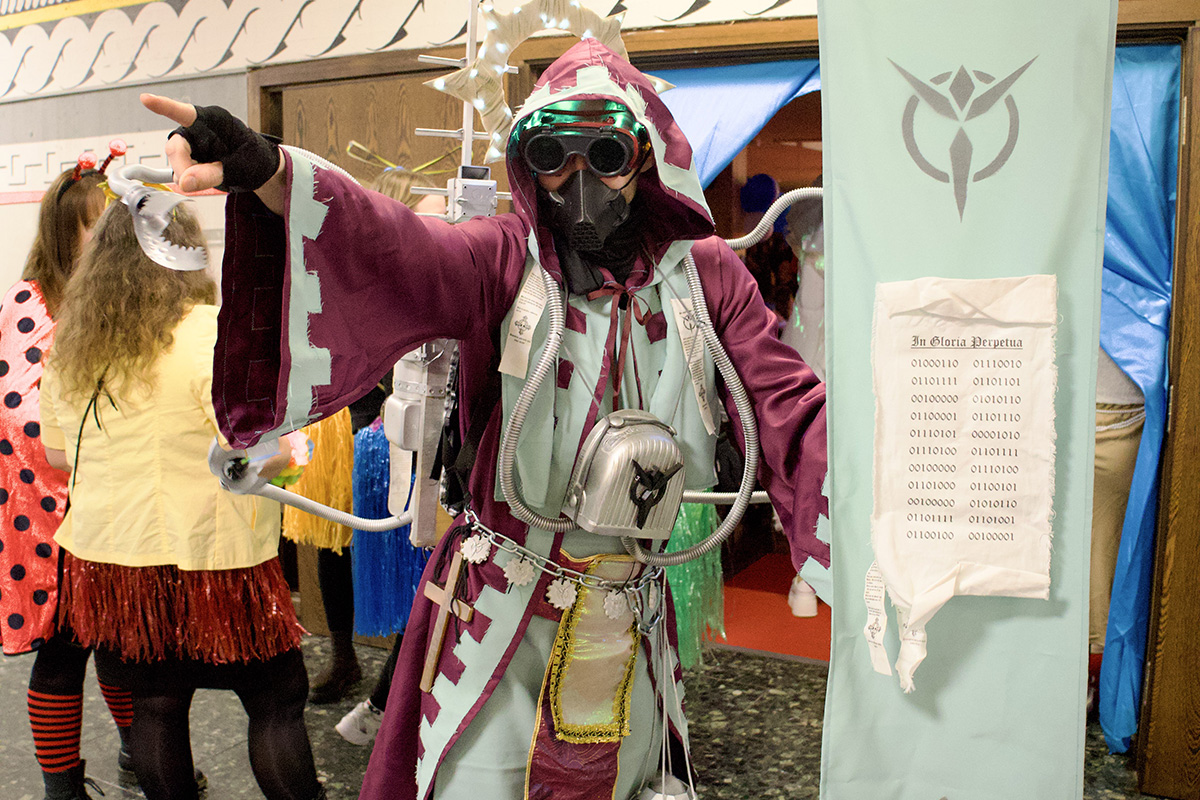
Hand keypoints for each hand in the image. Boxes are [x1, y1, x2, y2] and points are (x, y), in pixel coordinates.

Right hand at [141, 93, 284, 209]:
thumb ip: (211, 174)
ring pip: (176, 161)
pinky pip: (181, 171)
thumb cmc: (253, 159)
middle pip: (176, 146)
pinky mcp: (190, 158)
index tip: (146, 99)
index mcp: (213, 121)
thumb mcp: (238, 168)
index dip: (164, 106)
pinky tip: (203, 179)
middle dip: (181, 166)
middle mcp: (198, 130)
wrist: (260, 168)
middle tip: (191, 183)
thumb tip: (183, 182)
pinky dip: (188, 179)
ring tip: (212, 177)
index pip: (185, 112)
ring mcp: (193, 144)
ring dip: (186, 174)